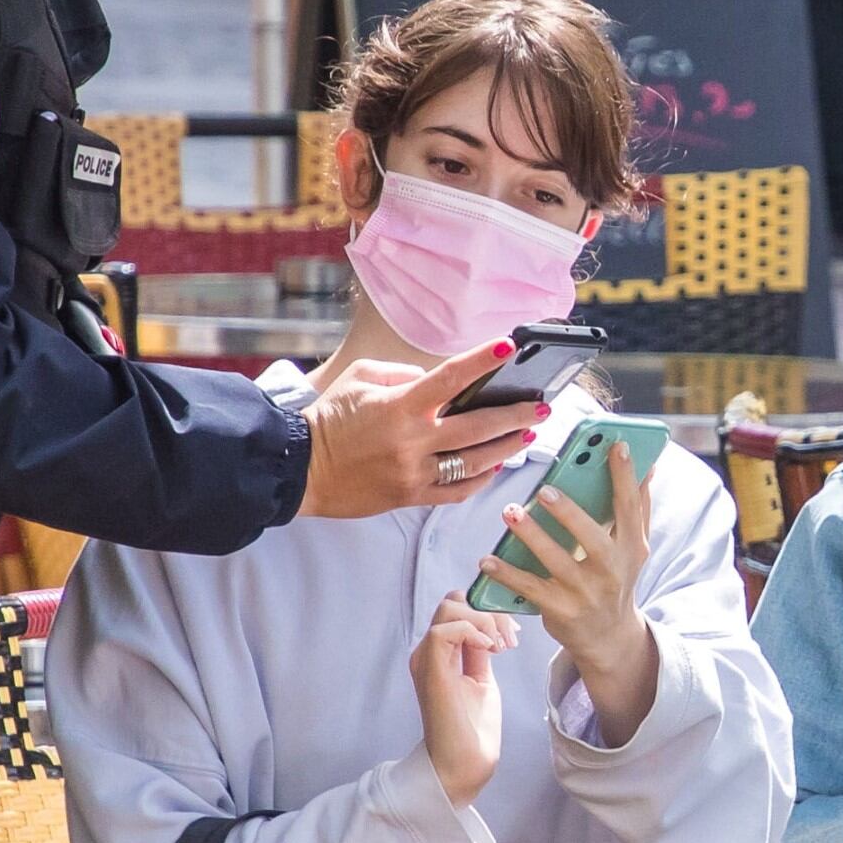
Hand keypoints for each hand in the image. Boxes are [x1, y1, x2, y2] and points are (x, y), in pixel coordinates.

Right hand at [300, 344, 546, 520]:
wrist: (300, 470)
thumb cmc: (328, 421)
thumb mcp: (360, 379)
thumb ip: (401, 374)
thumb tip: (435, 379)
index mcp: (400, 406)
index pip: (449, 378)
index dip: (481, 361)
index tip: (506, 346)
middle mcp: (413, 440)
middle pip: (479, 427)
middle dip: (516, 415)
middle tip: (542, 406)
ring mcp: (414, 472)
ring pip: (475, 462)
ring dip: (507, 447)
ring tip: (527, 434)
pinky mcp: (411, 496)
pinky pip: (456, 490)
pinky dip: (481, 478)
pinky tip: (495, 466)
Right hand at [410, 593, 514, 806]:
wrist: (465, 762)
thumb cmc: (473, 728)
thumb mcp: (481, 678)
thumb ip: (479, 652)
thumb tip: (490, 628)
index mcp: (440, 654)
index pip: (458, 609)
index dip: (486, 611)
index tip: (512, 633)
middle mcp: (429, 652)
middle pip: (453, 602)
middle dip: (489, 611)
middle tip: (510, 639)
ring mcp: (427, 659)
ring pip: (449, 609)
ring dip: (484, 621)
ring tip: (502, 646)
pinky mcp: (431, 670)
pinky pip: (444, 630)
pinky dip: (472, 631)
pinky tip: (490, 650)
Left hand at [486, 442, 658, 745]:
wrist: (608, 637)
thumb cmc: (616, 578)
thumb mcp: (634, 547)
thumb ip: (637, 507)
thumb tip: (647, 464)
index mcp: (632, 547)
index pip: (630, 508)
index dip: (625, 477)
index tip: (616, 446)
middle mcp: (612, 570)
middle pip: (593, 538)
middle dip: (570, 514)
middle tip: (545, 489)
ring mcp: (586, 593)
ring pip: (557, 562)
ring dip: (532, 537)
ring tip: (511, 513)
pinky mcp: (561, 611)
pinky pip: (530, 589)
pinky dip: (506, 575)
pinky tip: (487, 560)